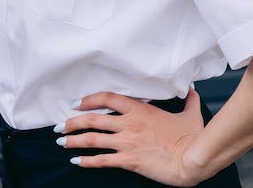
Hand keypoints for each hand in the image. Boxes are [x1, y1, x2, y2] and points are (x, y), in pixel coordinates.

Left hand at [57, 87, 212, 186]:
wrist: (191, 159)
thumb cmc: (191, 138)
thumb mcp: (190, 114)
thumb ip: (189, 100)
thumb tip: (192, 91)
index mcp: (141, 110)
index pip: (108, 98)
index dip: (89, 100)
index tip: (77, 103)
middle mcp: (130, 124)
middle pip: (93, 119)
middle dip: (73, 122)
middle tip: (60, 125)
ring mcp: (127, 142)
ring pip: (93, 139)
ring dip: (73, 140)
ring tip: (61, 142)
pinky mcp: (128, 160)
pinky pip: (102, 160)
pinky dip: (86, 161)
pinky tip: (76, 161)